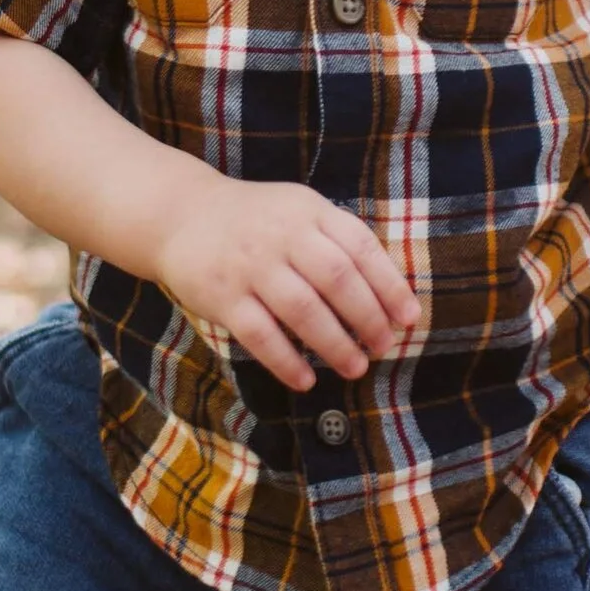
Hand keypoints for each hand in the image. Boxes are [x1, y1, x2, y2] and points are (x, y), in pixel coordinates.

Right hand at [152, 171, 420, 389]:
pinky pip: (260, 335)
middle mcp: (281, 235)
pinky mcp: (222, 297)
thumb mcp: (299, 211)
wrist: (180, 217)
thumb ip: (338, 241)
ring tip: (356, 367)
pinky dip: (287, 361)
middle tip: (384, 347)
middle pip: (337, 279)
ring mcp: (250, 266)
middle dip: (368, 319)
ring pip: (302, 310)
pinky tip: (306, 379)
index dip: (390, 285)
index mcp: (309, 211)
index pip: (360, 247)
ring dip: (335, 344)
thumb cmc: (255, 221)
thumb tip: (389, 294)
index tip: (409, 318)